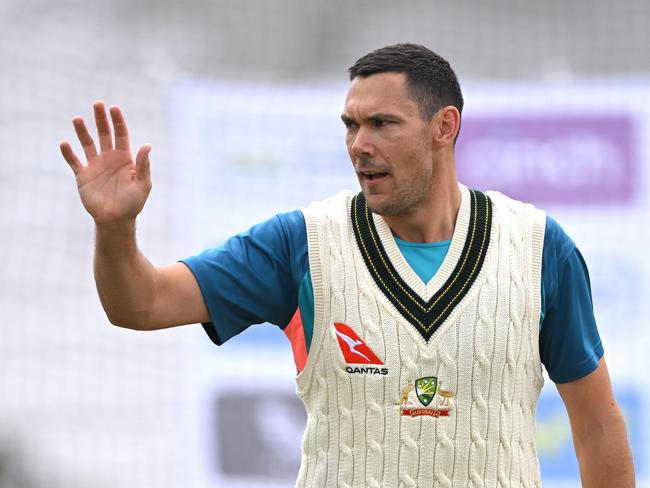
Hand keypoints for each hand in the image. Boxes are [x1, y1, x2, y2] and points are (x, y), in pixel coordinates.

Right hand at [60, 101, 151, 224]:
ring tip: (77, 118)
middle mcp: (109, 159)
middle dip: (101, 119)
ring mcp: (95, 166)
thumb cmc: (133, 204)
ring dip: (82, 132)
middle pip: (104, 134)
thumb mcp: (143, 184)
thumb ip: (143, 165)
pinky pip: (74, 162)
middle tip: (97, 104)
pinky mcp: (83, 176)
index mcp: (125, 159)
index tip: (114, 108)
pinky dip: (68, 153)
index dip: (118, 121)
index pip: (121, 135)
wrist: (116, 220)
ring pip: (87, 144)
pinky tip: (64, 143)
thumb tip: (147, 145)